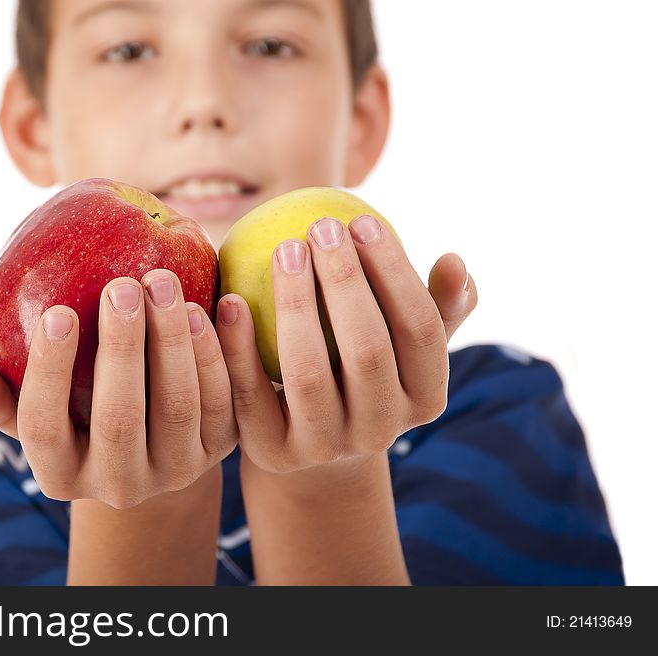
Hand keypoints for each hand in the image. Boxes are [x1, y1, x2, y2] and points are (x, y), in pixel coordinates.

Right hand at [0, 269, 237, 507]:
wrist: (149, 442)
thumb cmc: (74, 409)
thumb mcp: (36, 410)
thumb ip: (4, 398)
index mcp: (60, 475)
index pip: (44, 427)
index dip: (48, 371)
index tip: (57, 311)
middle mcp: (119, 485)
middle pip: (118, 419)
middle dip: (121, 348)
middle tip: (122, 285)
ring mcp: (174, 471)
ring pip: (177, 407)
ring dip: (174, 343)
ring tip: (164, 284)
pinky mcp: (220, 450)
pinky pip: (225, 401)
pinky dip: (221, 352)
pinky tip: (218, 302)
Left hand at [216, 214, 477, 473]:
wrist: (309, 441)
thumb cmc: (361, 369)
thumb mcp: (402, 344)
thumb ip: (434, 306)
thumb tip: (455, 261)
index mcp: (425, 400)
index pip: (420, 331)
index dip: (395, 272)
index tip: (363, 221)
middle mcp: (381, 431)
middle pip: (367, 351)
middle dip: (344, 281)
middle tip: (321, 226)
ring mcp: (325, 447)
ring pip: (308, 374)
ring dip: (295, 305)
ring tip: (284, 249)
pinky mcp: (272, 452)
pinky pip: (250, 396)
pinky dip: (238, 347)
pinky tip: (231, 300)